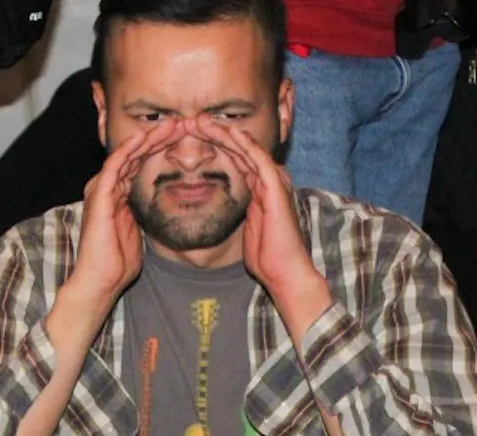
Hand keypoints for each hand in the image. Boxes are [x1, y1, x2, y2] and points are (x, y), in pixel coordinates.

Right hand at [68, 118, 184, 298]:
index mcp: (116, 195)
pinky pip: (116, 164)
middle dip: (158, 137)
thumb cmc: (118, 263)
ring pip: (127, 153)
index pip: (139, 164)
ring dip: (149, 138)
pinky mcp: (99, 194)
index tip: (183, 140)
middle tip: (181, 123)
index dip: (161, 149)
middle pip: (134, 154)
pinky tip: (147, 137)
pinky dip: (131, 149)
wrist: (100, 281)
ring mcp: (101, 189)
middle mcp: (106, 187)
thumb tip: (164, 208)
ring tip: (172, 125)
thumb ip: (146, 215)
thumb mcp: (140, 232)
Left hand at [192, 116, 325, 300]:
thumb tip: (220, 207)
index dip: (215, 145)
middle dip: (216, 133)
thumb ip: (239, 211)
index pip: (236, 158)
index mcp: (261, 188)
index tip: (192, 137)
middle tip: (192, 121)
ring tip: (202, 121)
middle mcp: (269, 180)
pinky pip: (258, 159)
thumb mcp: (245, 227)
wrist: (285, 272)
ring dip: (224, 133)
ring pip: (247, 148)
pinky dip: (244, 144)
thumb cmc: (267, 257)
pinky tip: (228, 132)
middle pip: (240, 148)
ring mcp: (274, 182)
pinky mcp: (275, 188)